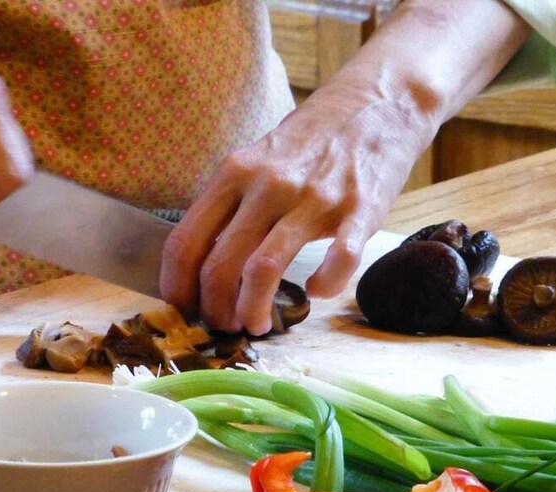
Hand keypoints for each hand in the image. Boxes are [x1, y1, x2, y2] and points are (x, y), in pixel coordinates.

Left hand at [159, 0, 527, 335]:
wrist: (378, 103)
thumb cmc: (311, 140)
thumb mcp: (256, 159)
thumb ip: (229, 202)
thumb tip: (200, 260)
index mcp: (234, 173)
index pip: (185, 241)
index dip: (176, 287)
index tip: (183, 309)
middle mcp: (267, 185)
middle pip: (218, 265)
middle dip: (214, 310)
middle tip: (224, 325)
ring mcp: (312, 198)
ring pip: (263, 270)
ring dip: (253, 311)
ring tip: (258, 325)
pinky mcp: (358, 210)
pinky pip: (337, 262)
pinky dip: (323, 287)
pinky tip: (316, 291)